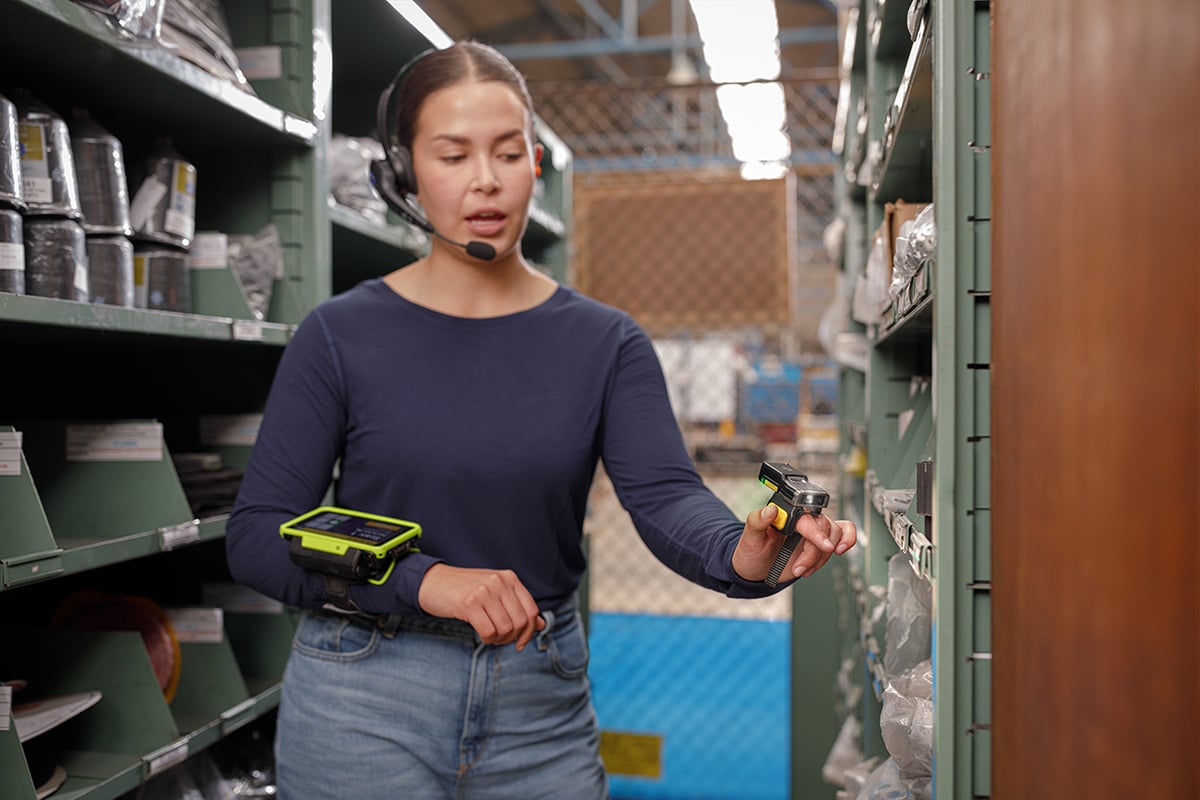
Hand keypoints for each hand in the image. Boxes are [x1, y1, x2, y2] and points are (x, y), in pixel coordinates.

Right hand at [417, 563, 545, 648]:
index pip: (532, 610)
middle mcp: (500, 582)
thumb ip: (517, 606)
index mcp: (509, 578)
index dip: (530, 631)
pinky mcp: (469, 603)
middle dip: (513, 638)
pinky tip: (481, 633)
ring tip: (489, 635)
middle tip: (500, 640)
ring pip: (506, 628)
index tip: (520, 643)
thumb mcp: (494, 593)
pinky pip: (489, 631)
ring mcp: (485, 591)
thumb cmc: (465, 589)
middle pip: (521, 622)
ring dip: (498, 639)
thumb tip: (541, 625)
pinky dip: (487, 638)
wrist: (432, 581)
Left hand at [732, 505, 856, 582]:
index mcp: (786, 514)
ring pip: (834, 535)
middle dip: (814, 553)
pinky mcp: (820, 541)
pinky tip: (840, 551)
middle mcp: (801, 519)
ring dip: (821, 557)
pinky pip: (844, 532)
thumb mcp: (749, 537)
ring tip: (802, 569)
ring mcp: (813, 530)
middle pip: (824, 527)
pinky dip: (848, 540)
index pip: (806, 519)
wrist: (755, 568)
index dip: (817, 534)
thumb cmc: (752, 551)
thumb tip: (771, 509)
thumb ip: (757, 521)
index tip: (824, 547)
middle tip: (800, 568)